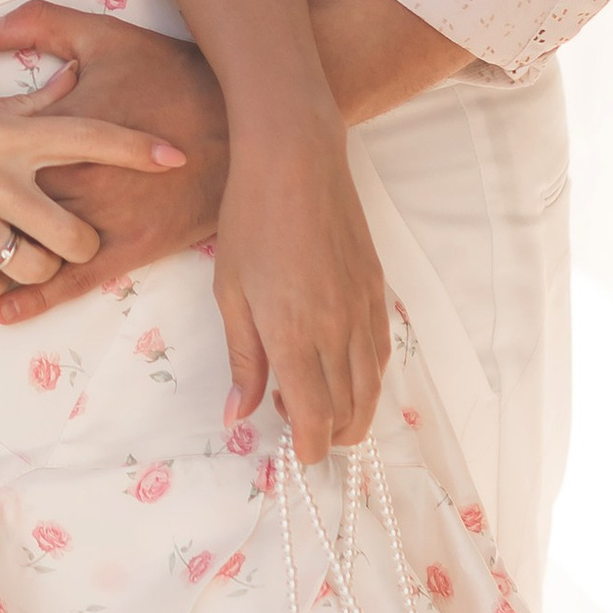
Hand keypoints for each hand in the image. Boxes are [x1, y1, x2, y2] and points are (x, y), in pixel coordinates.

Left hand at [0, 6, 228, 325]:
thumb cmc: (170, 73)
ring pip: (34, 247)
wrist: (243, 116)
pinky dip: (36, 296)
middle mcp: (76, 179)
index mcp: (61, 128)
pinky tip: (1, 309)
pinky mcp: (130, 248)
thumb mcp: (103, 36)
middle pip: (6, 205)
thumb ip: (38, 27)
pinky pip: (76, 281)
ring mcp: (102, 219)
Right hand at [0, 74, 188, 308]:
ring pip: (37, 267)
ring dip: (40, 268)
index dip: (137, 149)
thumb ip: (30, 105)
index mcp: (8, 135)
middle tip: (70, 239)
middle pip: (74, 233)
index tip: (175, 157)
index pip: (91, 138)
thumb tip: (76, 84)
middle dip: (81, 243)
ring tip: (24, 254)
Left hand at [211, 101, 389, 466]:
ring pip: (374, 387)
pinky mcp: (378, 289)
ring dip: (355, 412)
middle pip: (351, 411)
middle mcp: (338, 331)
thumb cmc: (250, 220)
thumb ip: (243, 359)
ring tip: (325, 409)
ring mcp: (364, 309)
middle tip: (304, 430)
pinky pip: (382, 352)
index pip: (316, 419)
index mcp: (295, 336)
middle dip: (333, 436)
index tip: (297, 453)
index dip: (310, 448)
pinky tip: (349, 374)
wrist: (297, 159)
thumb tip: (239, 416)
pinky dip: (370, 377)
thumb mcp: (230, 292)